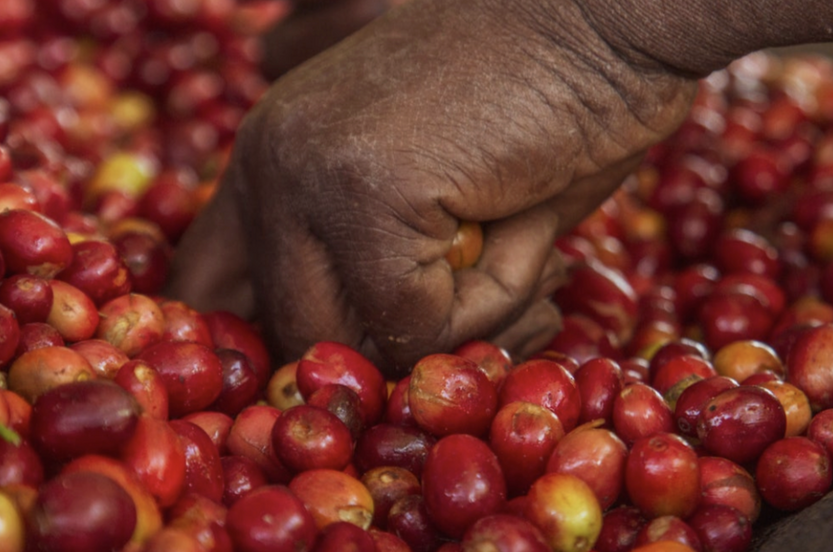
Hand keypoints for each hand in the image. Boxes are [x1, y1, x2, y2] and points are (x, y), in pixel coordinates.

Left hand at [167, 0, 696, 376]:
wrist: (607, 18)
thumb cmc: (533, 105)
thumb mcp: (430, 195)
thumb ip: (371, 270)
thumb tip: (356, 368)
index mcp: (271, 157)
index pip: (208, 286)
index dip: (267, 343)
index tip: (354, 362)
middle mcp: (269, 162)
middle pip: (282, 334)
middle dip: (382, 350)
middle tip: (475, 315)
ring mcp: (307, 173)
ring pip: (341, 342)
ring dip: (443, 331)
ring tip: (510, 257)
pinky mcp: (369, 191)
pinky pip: (414, 322)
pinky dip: (488, 304)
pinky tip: (525, 227)